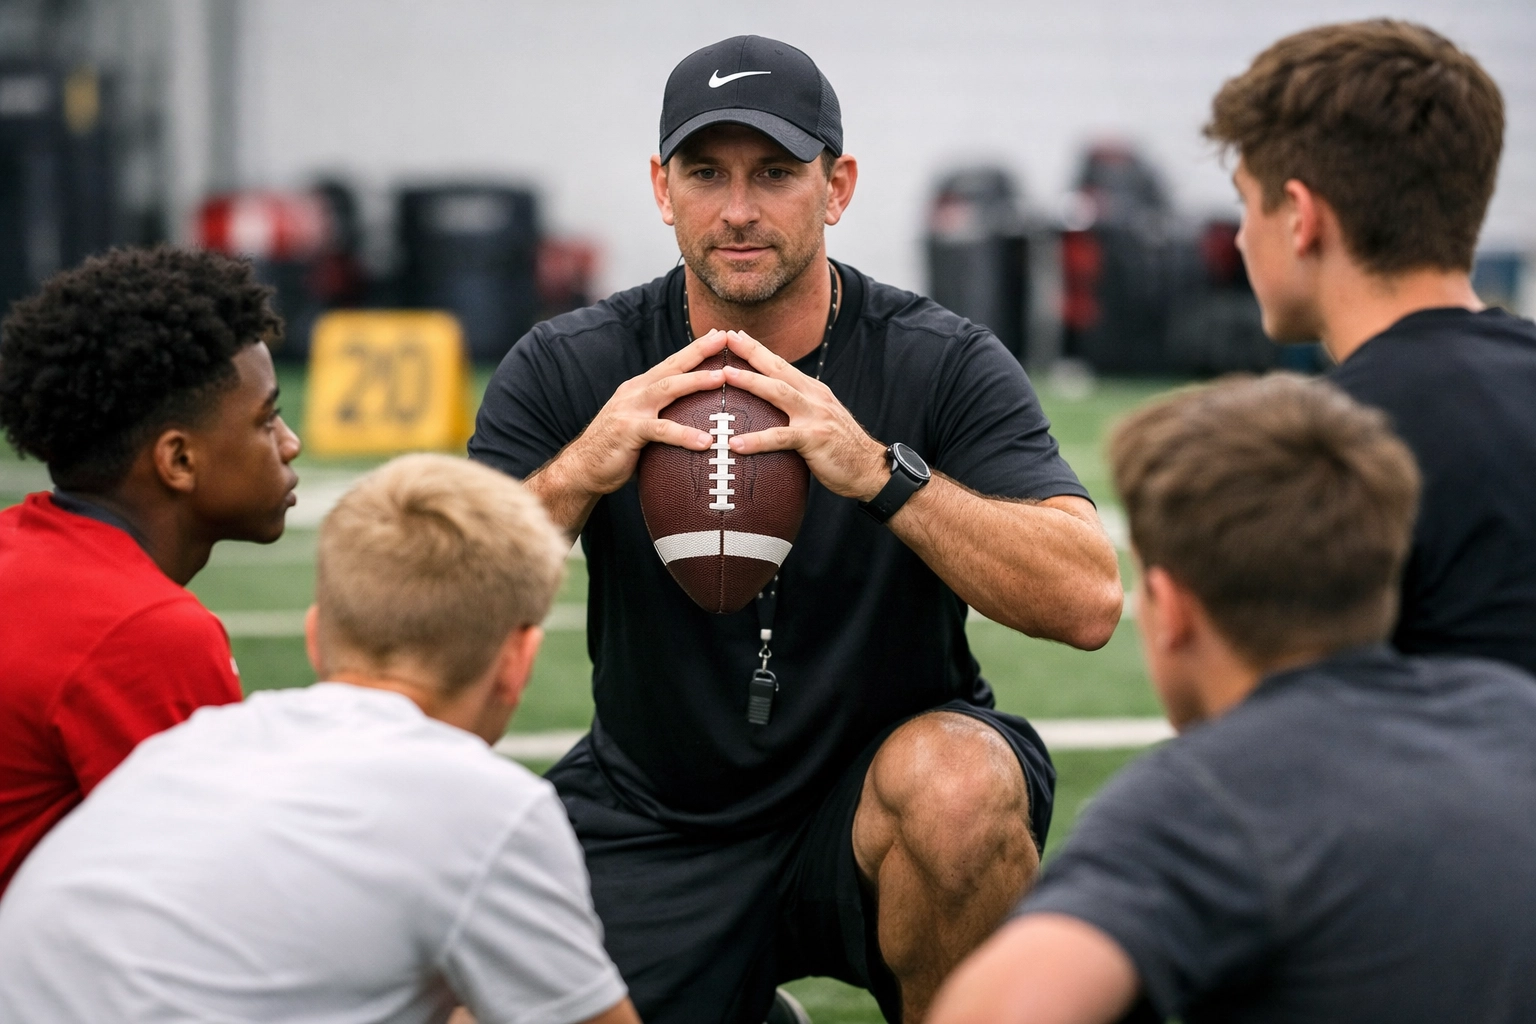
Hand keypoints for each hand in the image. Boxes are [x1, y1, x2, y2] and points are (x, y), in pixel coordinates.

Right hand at [549, 330, 729, 496]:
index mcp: (639, 388)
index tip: (719, 334)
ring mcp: (630, 410)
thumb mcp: (640, 423)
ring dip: (695, 381)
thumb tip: (693, 417)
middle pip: (672, 367)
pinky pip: (661, 431)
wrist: (581, 468)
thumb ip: (661, 414)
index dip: (695, 348)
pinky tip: (706, 441)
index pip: (671, 363)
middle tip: (726, 338)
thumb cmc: (616, 448)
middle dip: (699, 351)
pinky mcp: (627, 432)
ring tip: (722, 378)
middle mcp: (635, 393)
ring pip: (667, 389)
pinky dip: (684, 434)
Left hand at [720, 331, 889, 500]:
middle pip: (778, 369)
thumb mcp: (821, 419)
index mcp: (814, 391)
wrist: (870, 469)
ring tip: (725, 375)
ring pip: (779, 392)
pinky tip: (736, 443)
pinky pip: (781, 438)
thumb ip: (800, 408)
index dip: (759, 349)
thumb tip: (774, 406)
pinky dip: (757, 440)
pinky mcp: (815, 439)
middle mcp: (815, 397)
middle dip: (752, 351)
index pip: (782, 365)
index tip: (736, 335)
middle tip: (726, 337)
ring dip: (751, 381)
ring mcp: (815, 416)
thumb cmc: (842, 448)